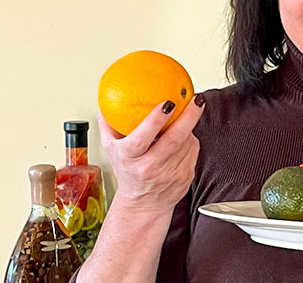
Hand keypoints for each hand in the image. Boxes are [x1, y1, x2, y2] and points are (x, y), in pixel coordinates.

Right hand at [98, 95, 204, 214]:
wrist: (143, 204)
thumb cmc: (127, 171)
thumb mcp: (111, 150)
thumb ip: (108, 124)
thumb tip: (106, 99)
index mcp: (130, 158)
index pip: (142, 138)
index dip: (155, 120)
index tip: (167, 103)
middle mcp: (150, 167)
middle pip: (174, 139)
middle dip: (188, 117)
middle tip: (195, 100)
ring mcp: (170, 174)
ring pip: (187, 142)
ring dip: (189, 126)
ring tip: (189, 112)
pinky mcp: (185, 176)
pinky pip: (193, 150)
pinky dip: (191, 139)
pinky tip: (186, 133)